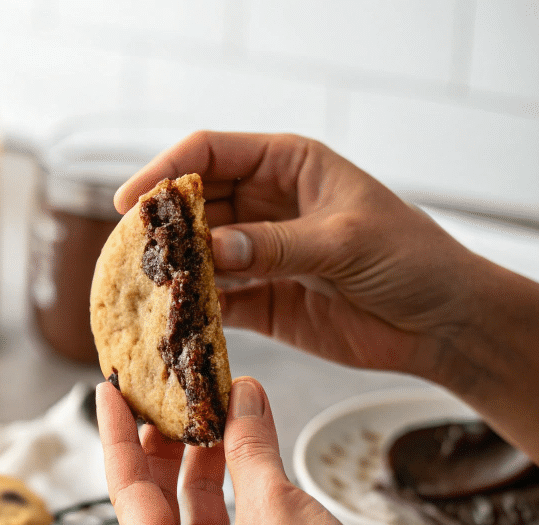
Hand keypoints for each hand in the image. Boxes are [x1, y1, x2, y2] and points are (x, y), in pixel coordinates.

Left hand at [97, 376, 483, 524]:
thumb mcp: (274, 507)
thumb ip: (248, 446)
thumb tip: (239, 396)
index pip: (125, 488)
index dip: (117, 433)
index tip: (109, 390)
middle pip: (157, 497)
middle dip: (163, 442)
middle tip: (166, 392)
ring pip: (197, 507)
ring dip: (205, 457)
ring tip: (211, 405)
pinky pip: (233, 518)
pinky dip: (239, 480)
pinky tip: (250, 444)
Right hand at [114, 132, 538, 462]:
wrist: (439, 322)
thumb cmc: (409, 259)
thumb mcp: (345, 241)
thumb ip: (276, 245)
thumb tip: (213, 250)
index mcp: (288, 166)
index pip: (210, 155)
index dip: (165, 173)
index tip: (131, 204)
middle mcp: (266, 206)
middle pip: (196, 207)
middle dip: (162, 230)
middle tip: (129, 257)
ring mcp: (261, 255)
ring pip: (199, 257)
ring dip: (173, 274)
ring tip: (142, 294)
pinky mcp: (262, 302)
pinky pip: (216, 303)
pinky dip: (194, 314)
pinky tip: (173, 325)